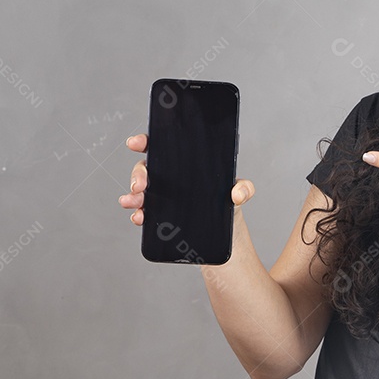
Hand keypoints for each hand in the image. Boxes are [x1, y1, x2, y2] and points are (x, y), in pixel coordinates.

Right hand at [118, 133, 255, 224]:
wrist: (226, 237)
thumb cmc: (229, 207)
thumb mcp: (240, 193)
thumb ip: (245, 188)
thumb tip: (236, 194)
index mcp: (187, 165)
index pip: (162, 147)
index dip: (145, 142)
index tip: (136, 143)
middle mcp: (171, 178)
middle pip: (147, 168)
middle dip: (138, 174)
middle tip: (140, 184)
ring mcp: (164, 197)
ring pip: (141, 191)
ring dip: (133, 196)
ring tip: (134, 202)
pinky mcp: (161, 217)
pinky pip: (143, 212)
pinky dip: (138, 214)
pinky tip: (139, 218)